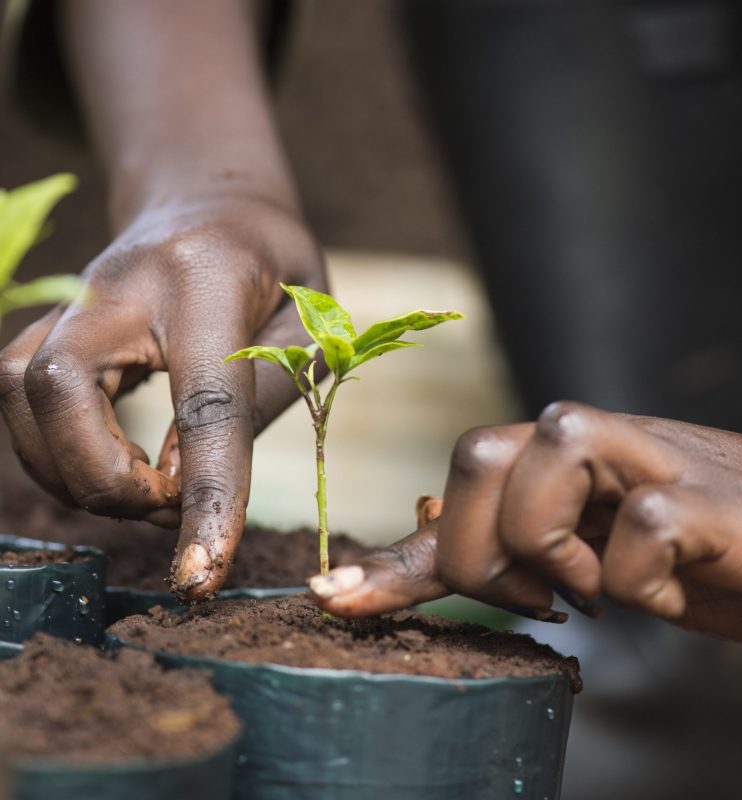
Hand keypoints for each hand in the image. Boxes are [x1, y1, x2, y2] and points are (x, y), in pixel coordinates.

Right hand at [0, 194, 324, 598]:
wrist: (214, 202)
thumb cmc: (279, 269)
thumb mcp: (309, 325)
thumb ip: (258, 401)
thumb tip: (180, 483)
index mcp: (212, 279)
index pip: (204, 402)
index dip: (205, 495)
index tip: (201, 574)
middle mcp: (124, 281)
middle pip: (56, 387)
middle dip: (102, 477)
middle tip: (165, 502)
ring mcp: (75, 296)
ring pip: (18, 395)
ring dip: (73, 471)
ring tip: (147, 487)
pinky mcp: (54, 319)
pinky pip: (18, 397)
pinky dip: (57, 453)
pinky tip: (113, 463)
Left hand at [311, 402, 741, 642]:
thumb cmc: (684, 544)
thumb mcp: (581, 550)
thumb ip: (501, 545)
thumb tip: (407, 554)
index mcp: (550, 453)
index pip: (453, 484)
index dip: (394, 555)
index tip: (336, 598)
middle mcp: (584, 439)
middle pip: (474, 461)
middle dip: (483, 556)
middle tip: (539, 597)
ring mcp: (642, 458)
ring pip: (540, 481)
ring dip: (556, 558)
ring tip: (597, 587)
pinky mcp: (702, 497)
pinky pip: (638, 536)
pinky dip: (640, 587)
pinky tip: (665, 589)